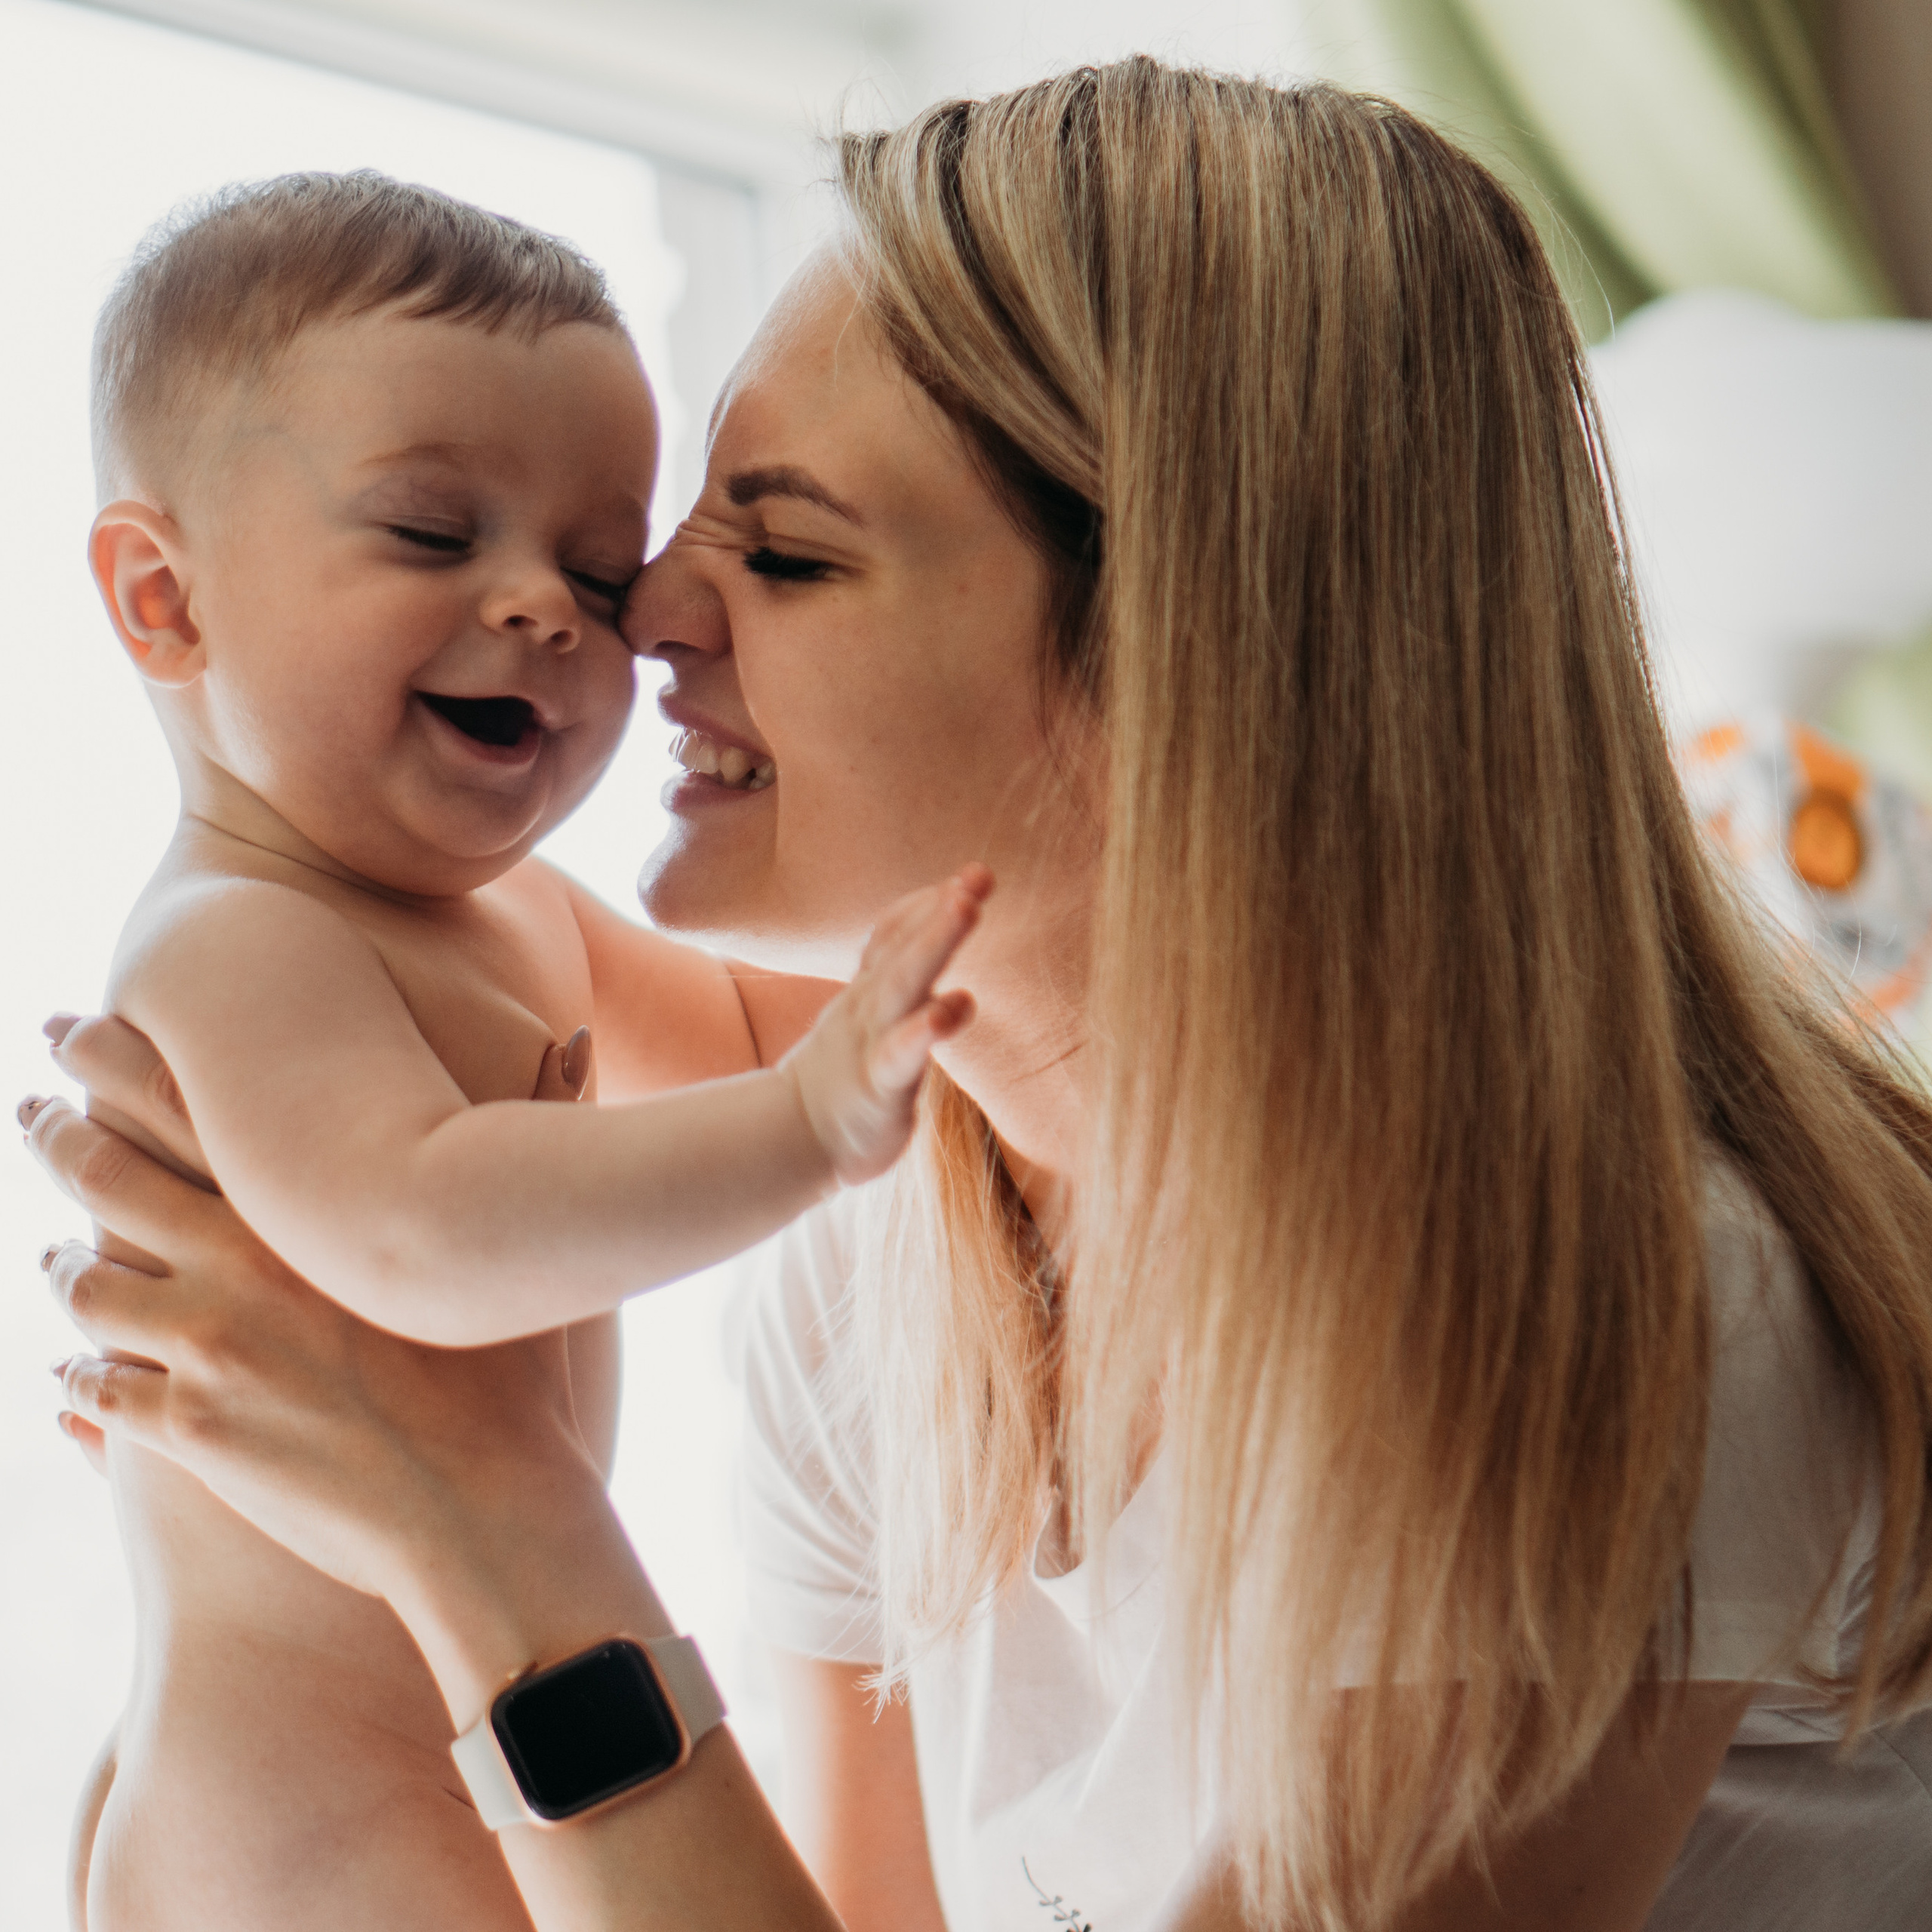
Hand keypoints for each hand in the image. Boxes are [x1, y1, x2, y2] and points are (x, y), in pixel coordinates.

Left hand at [21, 1017, 600, 1603]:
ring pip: (86, 1285)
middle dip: (55, 1134)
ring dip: (65, 1264)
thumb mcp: (524, 1236)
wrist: (487, 1508)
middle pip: (105, 1175)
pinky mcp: (189, 1429)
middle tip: (27, 1111)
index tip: (76, 1025)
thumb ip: (544, 1122)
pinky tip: (71, 1375)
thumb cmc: (520, 1370)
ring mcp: (205, 1347)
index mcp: (309, 1203)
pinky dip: (78, 1376)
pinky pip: (97, 1387)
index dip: (116, 1054)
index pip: (186, 1099)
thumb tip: (575, 1038)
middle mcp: (239, 1261)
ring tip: (56, 1255)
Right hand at [784, 865, 989, 1184]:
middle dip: (939, 911)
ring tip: (966, 907)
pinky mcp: (877, 1087)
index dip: (928, 904)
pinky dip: (923, 1027)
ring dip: (934, 943)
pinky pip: (898, 1054)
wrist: (795, 1139)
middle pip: (904, 951)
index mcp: (871, 993)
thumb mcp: (870, 1020)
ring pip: (903, 986)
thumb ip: (900, 979)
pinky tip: (952, 1005)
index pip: (896, 937)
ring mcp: (870, 1043)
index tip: (971, 873)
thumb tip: (945, 952)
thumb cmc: (847, 1077)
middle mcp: (870, 1009)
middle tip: (977, 874)